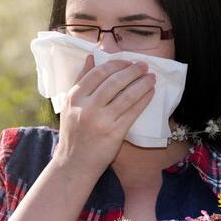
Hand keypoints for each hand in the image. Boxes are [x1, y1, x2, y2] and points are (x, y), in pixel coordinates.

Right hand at [53, 54, 155, 176]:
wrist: (74, 163)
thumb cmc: (74, 132)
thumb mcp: (70, 104)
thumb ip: (81, 80)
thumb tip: (92, 57)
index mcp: (74, 97)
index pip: (98, 73)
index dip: (116, 64)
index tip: (128, 62)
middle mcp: (86, 107)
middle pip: (114, 82)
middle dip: (132, 71)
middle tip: (144, 66)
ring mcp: (101, 120)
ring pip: (126, 95)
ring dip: (142, 84)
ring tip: (151, 77)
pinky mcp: (114, 133)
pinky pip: (133, 112)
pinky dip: (143, 100)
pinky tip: (150, 93)